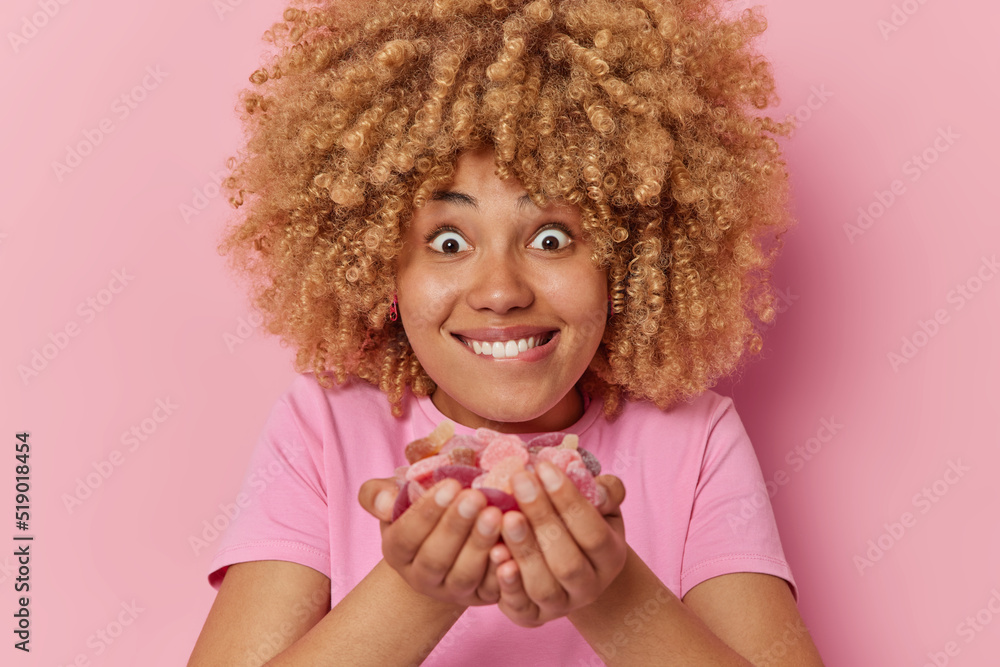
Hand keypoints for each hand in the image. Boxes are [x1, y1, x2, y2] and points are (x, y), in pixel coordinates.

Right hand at [358, 477, 507, 606]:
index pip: (406, 537)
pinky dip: (501, 570)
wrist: (447, 542)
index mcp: (396, 552)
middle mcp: (421, 577)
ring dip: (479, 545)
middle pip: (435, 559)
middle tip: (476, 497)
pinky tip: (510, 547)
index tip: (450, 484)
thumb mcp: (395, 497)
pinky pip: (492, 588)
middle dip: (456, 526)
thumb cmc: (423, 510)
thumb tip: (386, 502)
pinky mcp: (482, 596)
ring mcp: (452, 590)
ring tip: (495, 514)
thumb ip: (379, 495)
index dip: (427, 512)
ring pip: (464, 575)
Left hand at [491, 463, 626, 626]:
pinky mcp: (531, 617)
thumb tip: (586, 477)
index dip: (568, 500)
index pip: (593, 531)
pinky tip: (494, 552)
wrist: (568, 567)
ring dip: (523, 550)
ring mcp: (560, 606)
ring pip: (543, 586)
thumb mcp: (600, 505)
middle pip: (567, 561)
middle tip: (518, 481)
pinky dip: (507, 584)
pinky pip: (519, 606)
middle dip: (542, 518)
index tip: (543, 467)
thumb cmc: (579, 525)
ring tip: (505, 516)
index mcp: (610, 557)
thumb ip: (603, 489)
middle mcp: (589, 587)